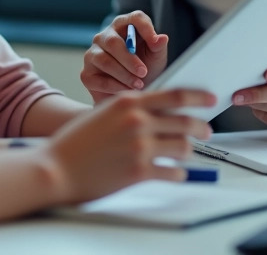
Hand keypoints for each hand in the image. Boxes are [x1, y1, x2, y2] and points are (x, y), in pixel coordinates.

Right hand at [44, 88, 214, 203]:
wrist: (56, 168)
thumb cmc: (77, 141)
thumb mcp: (104, 113)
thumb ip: (131, 109)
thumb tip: (160, 112)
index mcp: (129, 102)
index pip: (175, 94)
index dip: (197, 96)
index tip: (209, 99)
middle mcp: (137, 121)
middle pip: (185, 121)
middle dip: (201, 127)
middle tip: (207, 131)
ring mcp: (140, 146)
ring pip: (183, 147)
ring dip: (188, 151)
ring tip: (186, 154)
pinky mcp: (139, 171)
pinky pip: (172, 172)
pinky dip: (177, 173)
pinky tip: (174, 172)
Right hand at [80, 12, 169, 103]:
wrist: (132, 95)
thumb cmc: (145, 69)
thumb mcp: (156, 58)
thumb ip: (158, 47)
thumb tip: (161, 38)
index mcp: (124, 26)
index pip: (134, 18)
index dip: (145, 27)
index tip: (155, 42)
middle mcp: (105, 37)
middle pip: (113, 42)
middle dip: (130, 59)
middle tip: (143, 71)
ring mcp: (92, 54)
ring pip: (104, 61)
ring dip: (123, 74)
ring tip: (138, 84)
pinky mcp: (87, 74)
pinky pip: (99, 80)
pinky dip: (115, 87)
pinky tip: (127, 91)